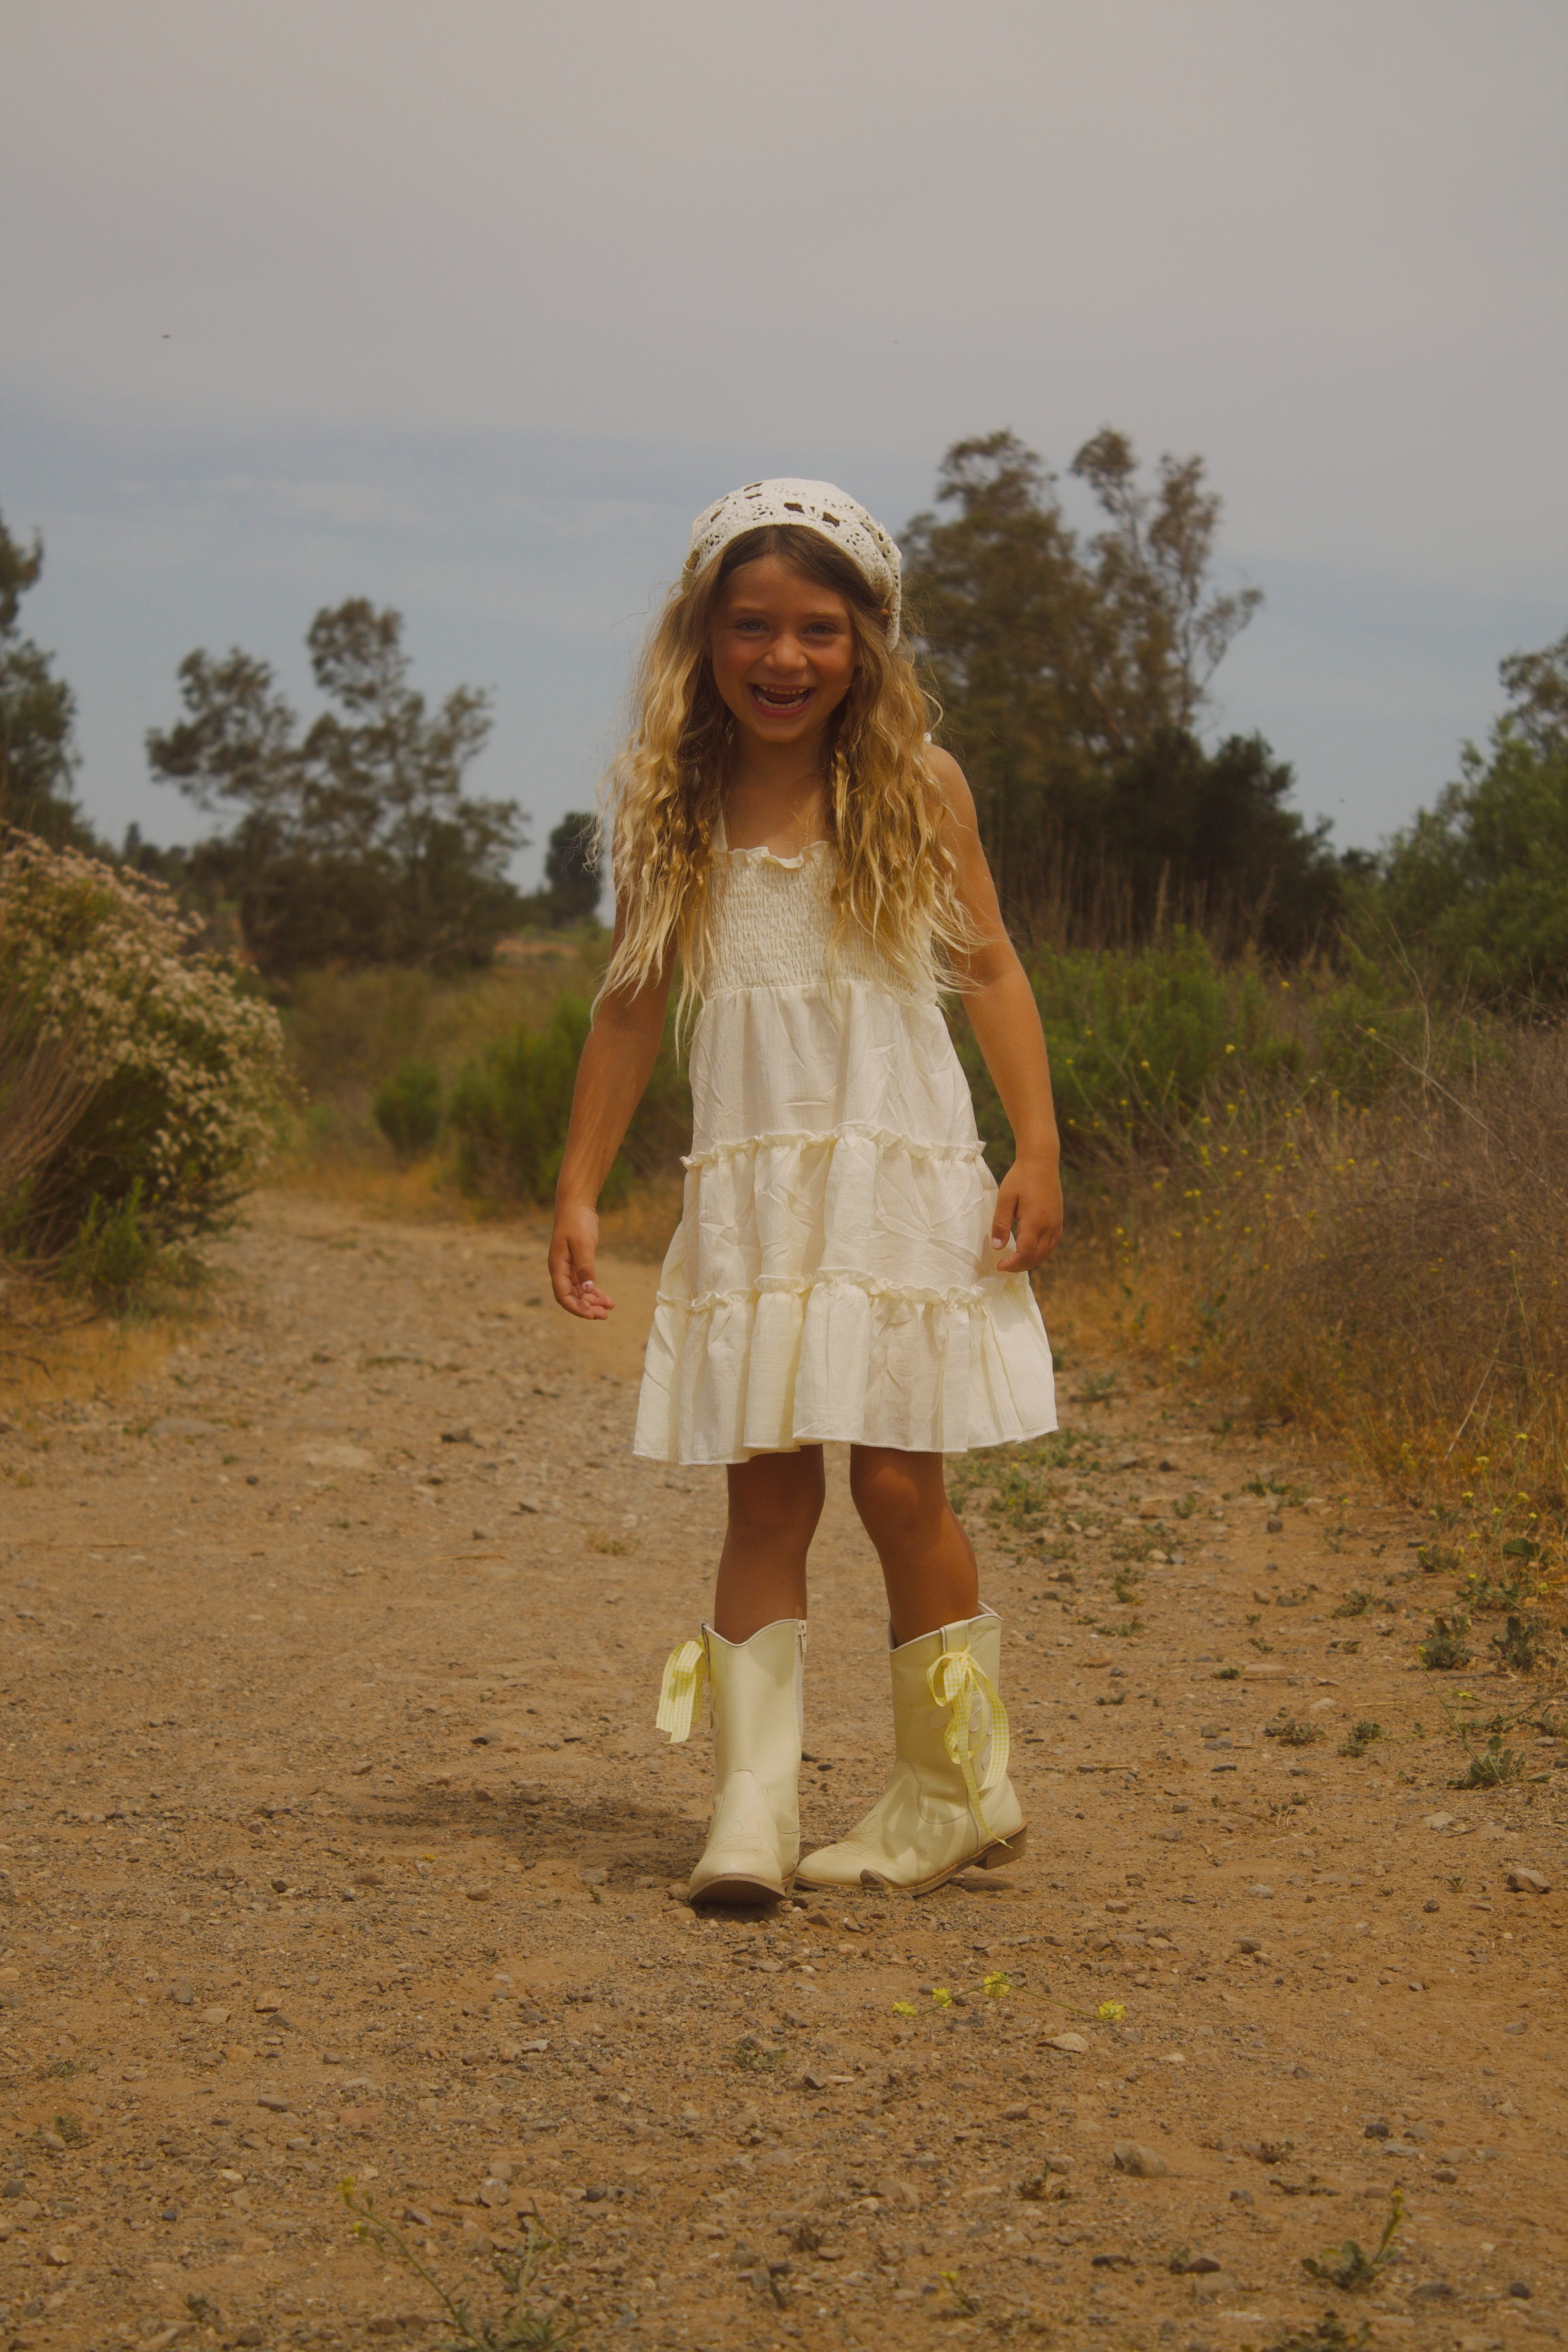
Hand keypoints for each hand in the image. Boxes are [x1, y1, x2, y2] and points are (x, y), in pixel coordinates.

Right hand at [549, 1206, 613, 1319]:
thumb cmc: (577, 1221)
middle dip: (587, 1308)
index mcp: (558, 1267)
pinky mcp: (578, 1263)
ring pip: (580, 1292)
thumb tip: (588, 1289)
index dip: (576, 1308)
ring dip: (592, 1301)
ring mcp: (570, 1268)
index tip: (591, 1315)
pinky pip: (585, 1283)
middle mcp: (562, 1270)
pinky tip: (605, 1297)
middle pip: (572, 1297)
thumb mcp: (582, 1244)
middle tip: (604, 1315)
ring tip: (609, 1307)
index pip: (563, 1295)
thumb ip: (585, 1266)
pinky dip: (594, 1291)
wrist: (577, 1205)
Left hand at [990, 1157, 1062, 1273]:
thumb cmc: (1020, 1177)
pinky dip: (1041, 1252)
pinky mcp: (1059, 1219)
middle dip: (1021, 1266)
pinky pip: (1052, 1243)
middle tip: (1005, 1266)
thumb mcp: (1005, 1198)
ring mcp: (1056, 1223)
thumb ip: (1001, 1223)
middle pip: (1037, 1256)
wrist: (1041, 1161)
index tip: (999, 1266)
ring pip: (1047, 1252)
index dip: (1013, 1264)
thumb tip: (997, 1246)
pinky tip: (1030, 1251)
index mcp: (1035, 1221)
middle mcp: (1049, 1225)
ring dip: (1031, 1261)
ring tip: (1015, 1261)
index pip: (1026, 1253)